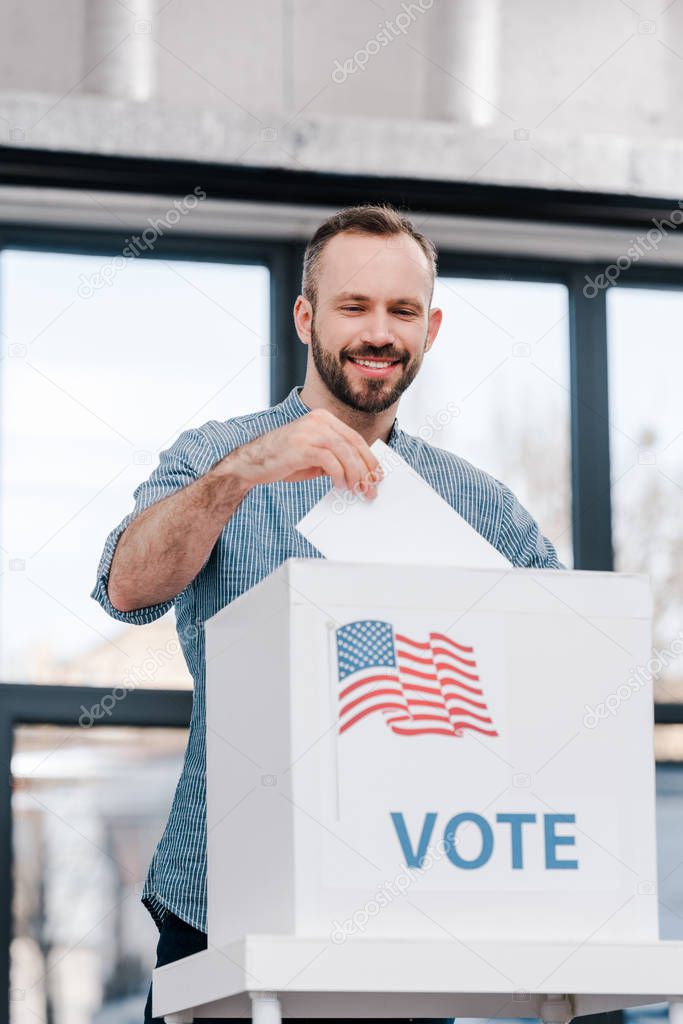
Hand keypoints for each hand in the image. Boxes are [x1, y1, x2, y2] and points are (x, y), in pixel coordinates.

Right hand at [228, 408, 383, 497]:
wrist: (253, 463)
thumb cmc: (285, 460)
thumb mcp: (315, 454)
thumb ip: (335, 457)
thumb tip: (361, 473)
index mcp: (323, 419)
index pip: (354, 438)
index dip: (369, 458)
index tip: (377, 475)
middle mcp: (318, 421)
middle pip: (353, 444)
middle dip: (366, 469)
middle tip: (372, 488)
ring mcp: (310, 432)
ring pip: (345, 452)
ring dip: (356, 475)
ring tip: (358, 490)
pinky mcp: (302, 446)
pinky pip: (330, 461)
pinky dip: (339, 475)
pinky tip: (340, 485)